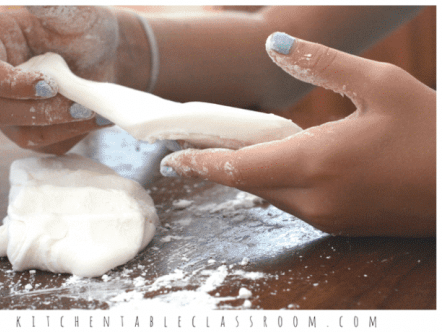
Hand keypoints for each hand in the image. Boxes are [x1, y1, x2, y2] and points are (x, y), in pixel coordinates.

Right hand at [0, 6, 149, 153]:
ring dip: (63, 126)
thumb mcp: (69, 13)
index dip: (11, 86)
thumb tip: (35, 0)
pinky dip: (76, 134)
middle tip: (81, 104)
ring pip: (25, 134)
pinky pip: (51, 144)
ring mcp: (14, 113)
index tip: (50, 84)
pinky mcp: (38, 133)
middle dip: (44, 111)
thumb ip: (50, 8)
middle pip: (0, 111)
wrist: (104, 56)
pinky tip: (99, 119)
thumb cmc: (83, 29)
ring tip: (95, 113)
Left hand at [161, 32, 435, 236]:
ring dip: (243, 175)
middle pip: (246, 182)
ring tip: (221, 155)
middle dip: (215, 167)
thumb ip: (322, 63)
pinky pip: (289, 203)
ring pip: (266, 194)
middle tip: (190, 151)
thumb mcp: (379, 84)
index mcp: (315, 162)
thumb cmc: (429, 131)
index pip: (238, 167)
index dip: (201, 163)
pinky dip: (270, 183)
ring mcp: (324, 216)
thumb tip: (275, 44)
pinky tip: (269, 166)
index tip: (172, 159)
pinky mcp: (336, 224)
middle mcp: (312, 198)